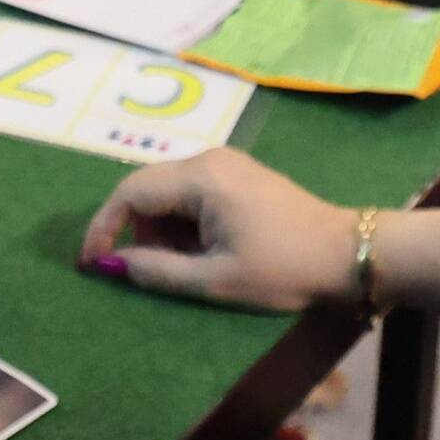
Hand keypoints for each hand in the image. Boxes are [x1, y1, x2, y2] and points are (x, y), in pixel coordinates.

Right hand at [81, 148, 371, 311]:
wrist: (347, 254)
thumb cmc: (283, 269)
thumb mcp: (215, 280)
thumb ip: (157, 271)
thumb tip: (112, 264)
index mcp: (201, 178)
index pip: (130, 193)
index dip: (104, 227)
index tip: (92, 263)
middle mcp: (208, 159)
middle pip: (146, 189)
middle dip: (134, 232)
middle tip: (142, 272)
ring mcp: (225, 164)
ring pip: (168, 192)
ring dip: (160, 231)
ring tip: (180, 268)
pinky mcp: (237, 175)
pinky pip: (190, 193)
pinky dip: (182, 223)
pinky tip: (200, 253)